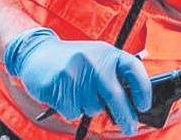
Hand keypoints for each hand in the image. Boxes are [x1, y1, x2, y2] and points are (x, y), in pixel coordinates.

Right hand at [3, 27, 150, 134]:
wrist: (37, 52)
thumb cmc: (74, 60)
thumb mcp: (97, 59)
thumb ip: (113, 76)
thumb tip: (131, 106)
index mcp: (107, 53)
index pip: (134, 69)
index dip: (143, 89)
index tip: (144, 105)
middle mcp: (93, 62)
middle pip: (116, 96)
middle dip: (126, 116)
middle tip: (130, 128)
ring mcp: (75, 74)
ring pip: (93, 108)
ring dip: (88, 107)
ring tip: (78, 90)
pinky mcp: (58, 87)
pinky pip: (73, 112)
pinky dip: (71, 109)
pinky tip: (65, 93)